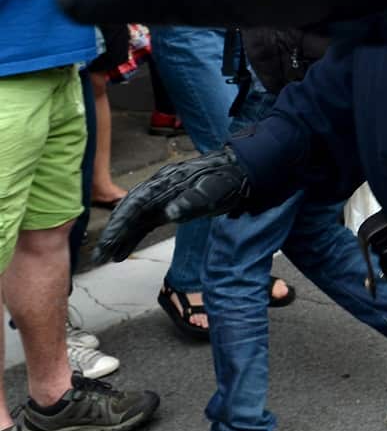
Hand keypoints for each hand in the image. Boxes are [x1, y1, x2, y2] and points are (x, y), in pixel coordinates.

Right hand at [93, 148, 249, 263]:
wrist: (242, 172)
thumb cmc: (229, 182)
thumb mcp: (215, 193)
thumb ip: (192, 202)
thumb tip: (169, 213)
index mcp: (167, 181)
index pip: (136, 204)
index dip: (120, 224)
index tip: (107, 243)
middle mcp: (159, 187)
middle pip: (129, 210)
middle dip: (113, 233)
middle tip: (99, 256)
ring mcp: (162, 196)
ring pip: (134, 217)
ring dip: (120, 237)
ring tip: (106, 258)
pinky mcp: (167, 205)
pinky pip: (144, 222)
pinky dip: (132, 236)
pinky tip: (122, 252)